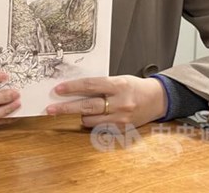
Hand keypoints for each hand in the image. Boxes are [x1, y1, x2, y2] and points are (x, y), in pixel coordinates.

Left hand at [45, 75, 166, 129]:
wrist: (157, 100)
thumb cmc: (134, 87)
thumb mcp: (118, 79)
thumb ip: (99, 84)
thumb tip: (74, 89)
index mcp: (118, 85)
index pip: (90, 85)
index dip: (72, 88)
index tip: (58, 90)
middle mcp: (120, 103)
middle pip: (87, 106)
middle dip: (66, 107)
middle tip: (50, 109)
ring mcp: (121, 118)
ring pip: (90, 120)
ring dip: (81, 115)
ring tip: (81, 109)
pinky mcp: (122, 130)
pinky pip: (99, 128)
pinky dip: (93, 122)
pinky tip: (94, 117)